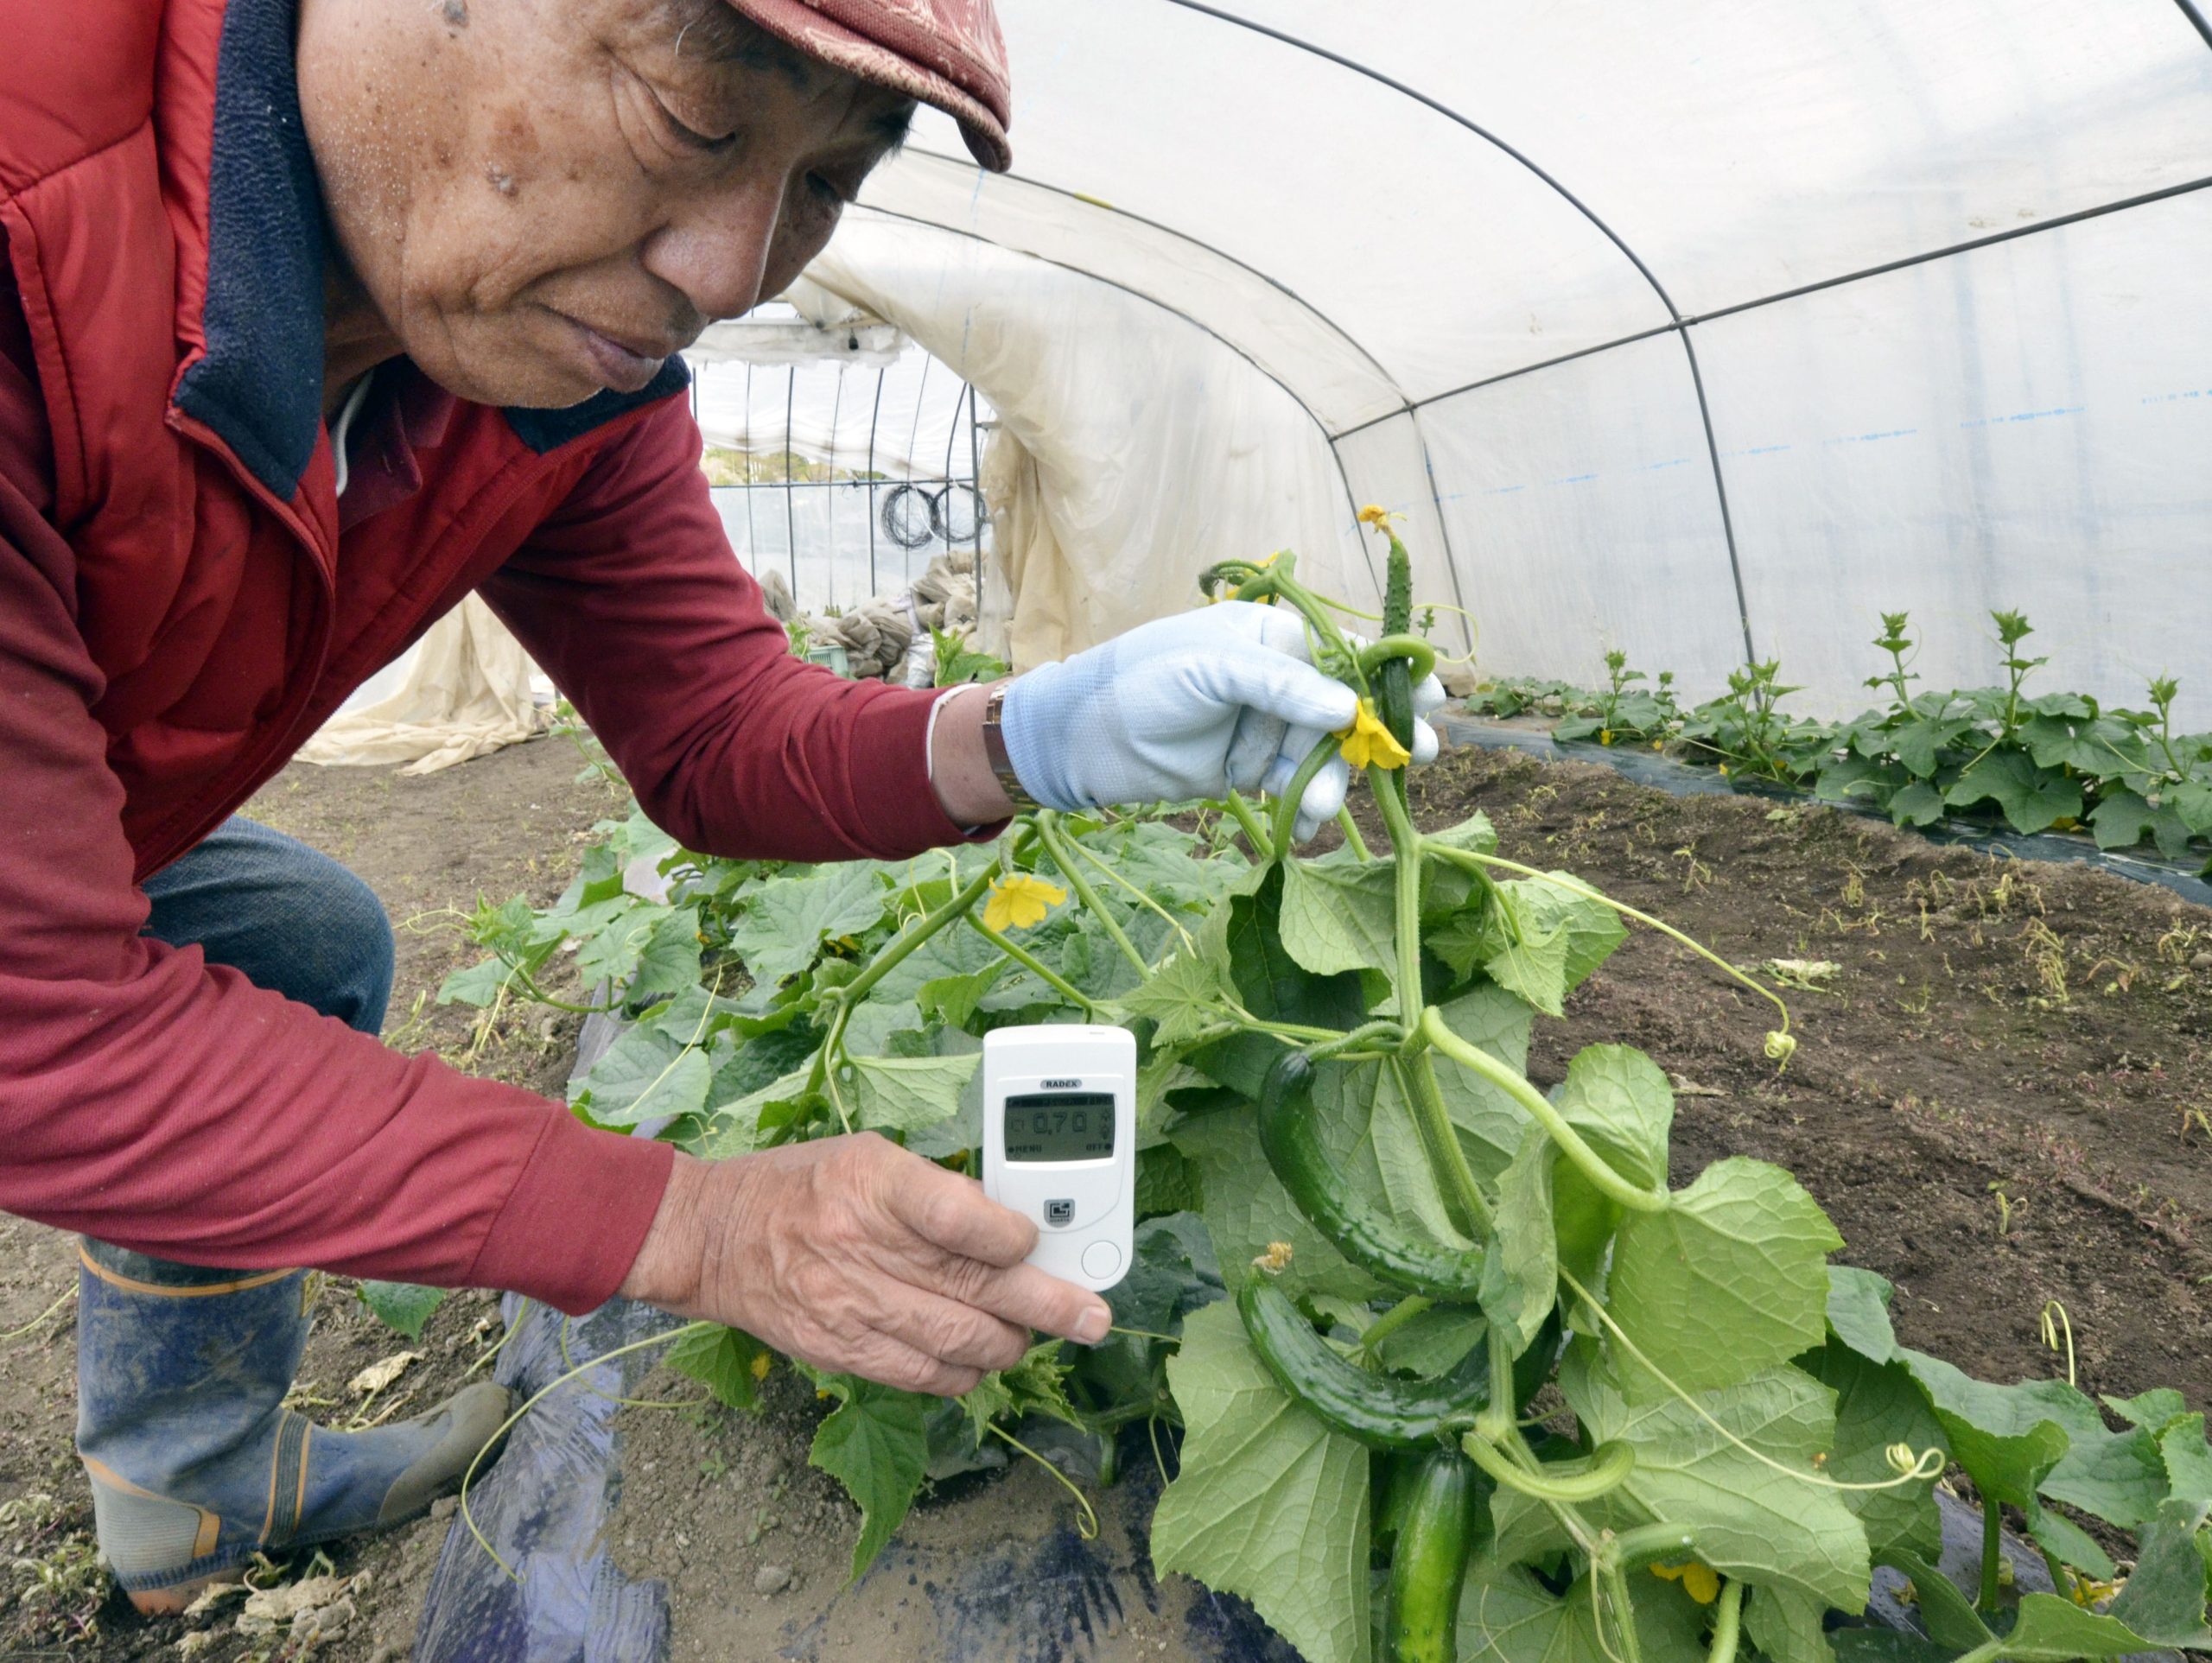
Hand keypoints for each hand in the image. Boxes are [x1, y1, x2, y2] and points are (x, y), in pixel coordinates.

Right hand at [619, 1138, 1112, 1395]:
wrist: (712, 1237)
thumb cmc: (802, 1187)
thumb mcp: (868, 1157)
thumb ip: (935, 1189)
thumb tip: (1006, 1226)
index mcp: (872, 1182)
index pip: (956, 1214)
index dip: (1009, 1235)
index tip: (1033, 1240)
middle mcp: (862, 1245)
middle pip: (973, 1286)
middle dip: (1048, 1306)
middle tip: (1093, 1317)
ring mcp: (851, 1305)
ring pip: (957, 1341)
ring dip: (1011, 1343)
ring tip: (1034, 1335)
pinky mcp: (842, 1350)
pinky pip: (922, 1375)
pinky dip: (963, 1372)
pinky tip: (981, 1358)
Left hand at [999, 602, 1443, 839]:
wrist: (1084, 738)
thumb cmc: (1143, 680)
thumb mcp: (1214, 669)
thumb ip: (1281, 688)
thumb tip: (1349, 709)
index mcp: (1274, 639)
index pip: (1345, 654)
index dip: (1391, 675)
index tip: (1431, 696)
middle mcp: (1278, 683)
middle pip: (1347, 710)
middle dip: (1379, 736)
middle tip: (1423, 756)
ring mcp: (1266, 729)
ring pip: (1323, 755)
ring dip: (1330, 780)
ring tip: (1318, 807)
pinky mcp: (1250, 772)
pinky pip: (1294, 788)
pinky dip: (1302, 806)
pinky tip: (1301, 823)